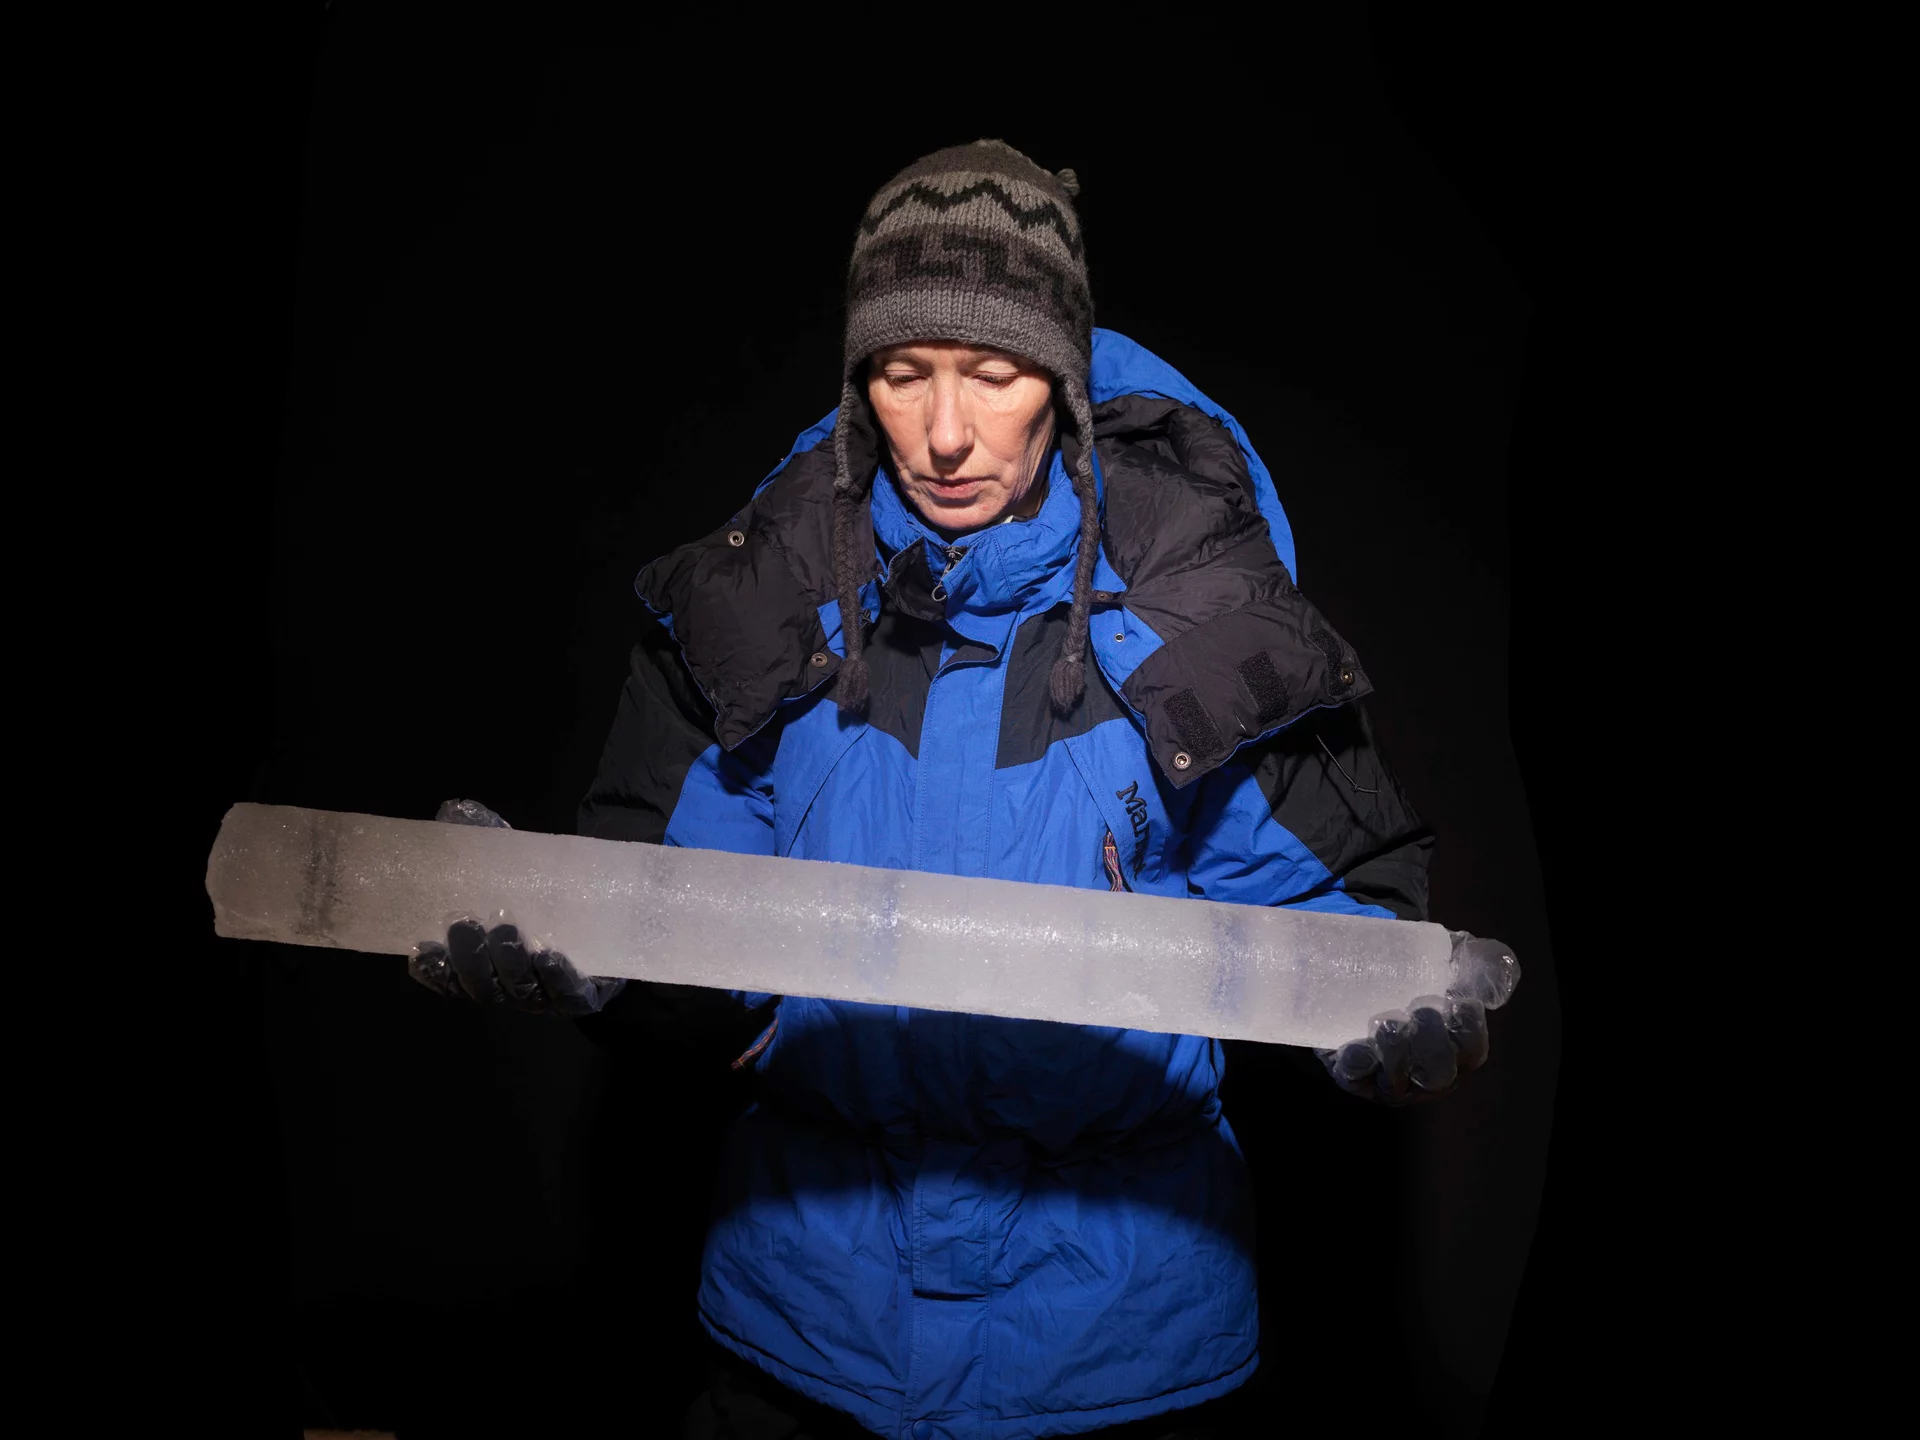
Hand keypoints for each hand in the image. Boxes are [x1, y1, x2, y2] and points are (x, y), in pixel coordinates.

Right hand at [405, 798, 624, 1017]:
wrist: (605, 908)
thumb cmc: (543, 893)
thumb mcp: (513, 865)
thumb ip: (484, 842)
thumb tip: (455, 810)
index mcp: (485, 968)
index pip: (451, 980)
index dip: (435, 970)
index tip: (424, 947)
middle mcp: (510, 987)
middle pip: (484, 987)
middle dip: (471, 960)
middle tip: (467, 926)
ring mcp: (546, 995)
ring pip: (522, 991)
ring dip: (510, 964)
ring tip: (506, 930)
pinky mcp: (583, 995)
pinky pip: (568, 995)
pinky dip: (557, 978)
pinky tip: (550, 957)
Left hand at [1316, 932, 1519, 1105]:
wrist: (1361, 983)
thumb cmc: (1416, 981)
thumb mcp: (1449, 965)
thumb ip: (1477, 965)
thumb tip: (1500, 973)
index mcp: (1456, 1053)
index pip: (1472, 1051)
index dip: (1468, 1029)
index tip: (1456, 1001)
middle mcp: (1426, 1076)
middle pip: (1437, 1075)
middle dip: (1432, 1043)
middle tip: (1422, 1009)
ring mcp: (1388, 1080)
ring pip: (1395, 1083)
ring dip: (1394, 1053)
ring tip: (1388, 1022)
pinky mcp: (1353, 1076)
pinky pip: (1354, 1077)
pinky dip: (1356, 1063)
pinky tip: (1355, 1044)